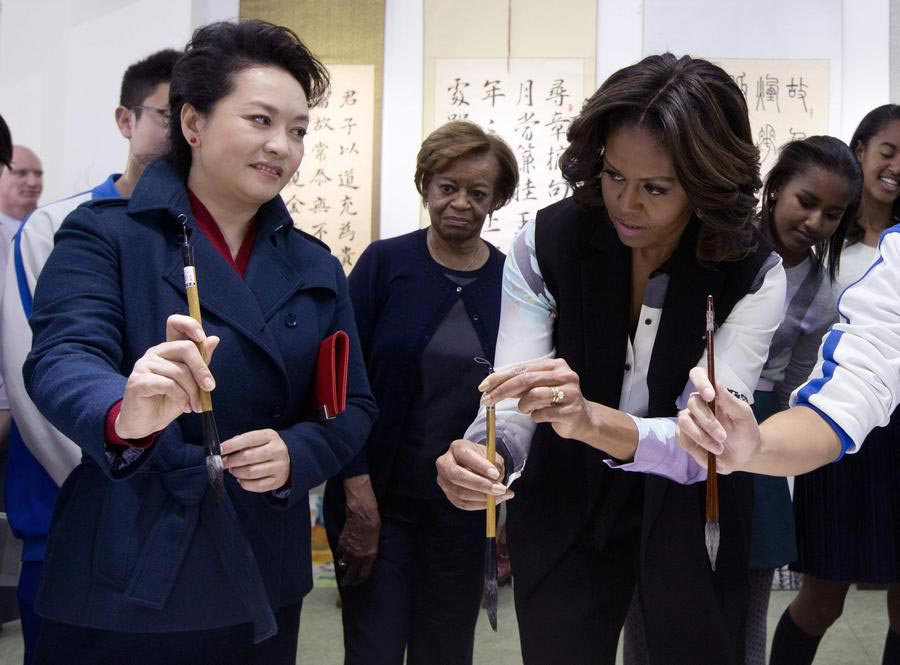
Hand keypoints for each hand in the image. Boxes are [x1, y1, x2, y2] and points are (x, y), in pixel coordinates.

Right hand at [116, 315, 218, 438]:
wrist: (147, 424)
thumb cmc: (169, 402)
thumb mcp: (190, 383)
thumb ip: (200, 362)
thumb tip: (214, 339)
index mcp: (168, 350)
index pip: (174, 323)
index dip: (189, 325)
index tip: (202, 338)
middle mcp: (155, 353)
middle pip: (185, 347)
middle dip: (202, 370)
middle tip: (209, 388)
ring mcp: (144, 366)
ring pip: (179, 371)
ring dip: (193, 392)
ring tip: (195, 406)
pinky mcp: (138, 381)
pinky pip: (168, 384)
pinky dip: (181, 397)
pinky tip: (184, 407)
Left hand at [221, 428, 290, 491]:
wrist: (289, 460)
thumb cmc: (266, 448)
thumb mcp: (259, 439)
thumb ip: (242, 441)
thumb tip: (224, 449)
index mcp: (270, 436)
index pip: (248, 439)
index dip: (231, 445)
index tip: (220, 450)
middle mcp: (277, 451)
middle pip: (247, 457)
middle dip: (230, 461)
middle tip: (223, 463)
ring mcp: (279, 467)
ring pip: (250, 472)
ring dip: (236, 472)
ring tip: (233, 470)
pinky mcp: (277, 481)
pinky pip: (256, 485)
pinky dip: (244, 483)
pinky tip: (242, 479)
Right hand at [335, 474, 379, 586]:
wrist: (362, 514)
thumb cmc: (374, 524)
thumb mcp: (375, 541)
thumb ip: (370, 552)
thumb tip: (365, 557)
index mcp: (369, 556)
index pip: (363, 574)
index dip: (359, 580)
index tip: (356, 583)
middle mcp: (358, 556)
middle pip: (351, 573)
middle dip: (348, 580)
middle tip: (345, 584)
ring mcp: (348, 550)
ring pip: (343, 564)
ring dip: (343, 566)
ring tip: (342, 568)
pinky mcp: (342, 543)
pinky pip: (339, 552)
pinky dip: (340, 554)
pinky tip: (341, 553)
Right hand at [436, 439, 511, 510]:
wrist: (474, 466)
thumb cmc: (482, 458)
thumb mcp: (491, 455)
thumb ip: (494, 464)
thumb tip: (497, 480)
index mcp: (457, 448)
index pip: (466, 456)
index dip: (481, 466)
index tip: (496, 474)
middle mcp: (445, 463)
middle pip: (458, 476)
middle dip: (480, 485)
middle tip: (499, 489)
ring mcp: (444, 481)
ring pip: (461, 493)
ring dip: (483, 497)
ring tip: (501, 495)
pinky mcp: (448, 495)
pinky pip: (463, 504)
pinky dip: (480, 504)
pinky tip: (493, 501)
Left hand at [480, 358, 594, 441]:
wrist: (583, 419)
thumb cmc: (555, 401)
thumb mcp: (538, 388)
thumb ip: (520, 384)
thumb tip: (491, 385)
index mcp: (555, 365)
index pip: (522, 368)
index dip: (500, 377)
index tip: (483, 387)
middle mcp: (565, 375)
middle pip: (526, 379)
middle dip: (502, 390)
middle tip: (487, 401)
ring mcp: (570, 393)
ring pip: (534, 395)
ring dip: (523, 405)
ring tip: (527, 409)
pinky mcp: (571, 411)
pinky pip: (542, 414)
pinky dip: (535, 417)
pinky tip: (539, 416)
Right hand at [675, 366, 761, 473]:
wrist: (745, 454)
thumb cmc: (745, 430)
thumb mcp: (743, 415)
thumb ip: (730, 400)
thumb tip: (717, 384)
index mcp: (711, 394)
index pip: (698, 375)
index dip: (700, 381)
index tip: (710, 395)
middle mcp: (696, 405)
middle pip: (693, 404)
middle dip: (708, 422)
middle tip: (723, 436)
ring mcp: (688, 421)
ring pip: (685, 423)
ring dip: (702, 438)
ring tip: (719, 449)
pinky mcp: (684, 438)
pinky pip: (684, 442)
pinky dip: (699, 451)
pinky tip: (712, 456)